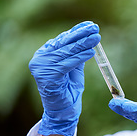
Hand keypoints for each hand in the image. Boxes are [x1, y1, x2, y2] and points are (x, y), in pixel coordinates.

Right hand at [29, 21, 100, 135]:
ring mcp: (41, 67)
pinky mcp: (47, 76)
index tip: (90, 24)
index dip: (77, 31)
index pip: (62, 39)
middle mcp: (40, 58)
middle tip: (95, 27)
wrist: (63, 111)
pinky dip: (80, 57)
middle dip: (81, 35)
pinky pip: (67, 64)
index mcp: (45, 54)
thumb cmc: (69, 89)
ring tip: (96, 38)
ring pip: (66, 52)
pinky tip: (90, 52)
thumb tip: (87, 36)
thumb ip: (77, 53)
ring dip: (83, 44)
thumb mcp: (74, 67)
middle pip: (64, 43)